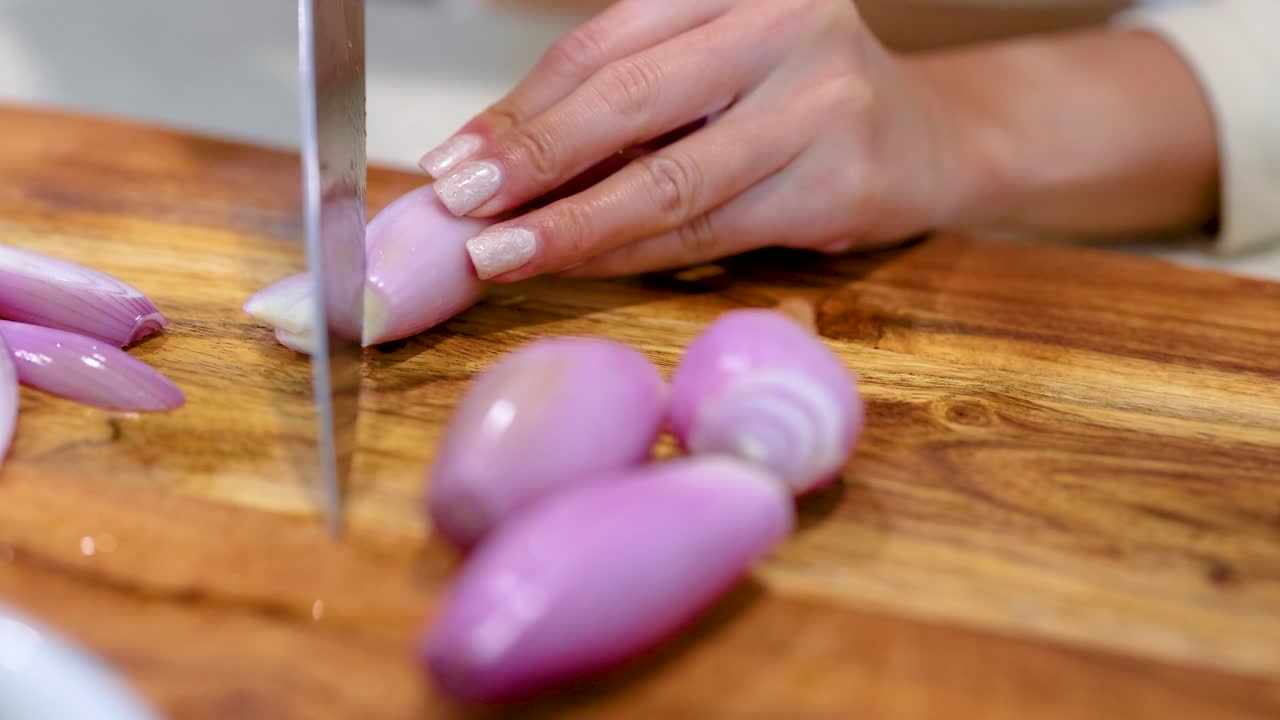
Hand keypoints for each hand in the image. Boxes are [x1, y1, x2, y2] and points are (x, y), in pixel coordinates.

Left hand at [418, 0, 982, 280]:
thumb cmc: (798, 99)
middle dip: (531, 162)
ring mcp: (823, 101)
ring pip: (669, 180)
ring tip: (501, 256)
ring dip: (573, 226)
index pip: (602, 45)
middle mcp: (785, 22)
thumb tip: (494, 160)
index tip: (453, 160)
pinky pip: (711, 231)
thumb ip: (624, 98)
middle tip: (459, 207)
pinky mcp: (843, 183)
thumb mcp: (714, 68)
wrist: (931, 139)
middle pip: (629, 99)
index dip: (518, 109)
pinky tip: (580, 267)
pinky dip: (635, 255)